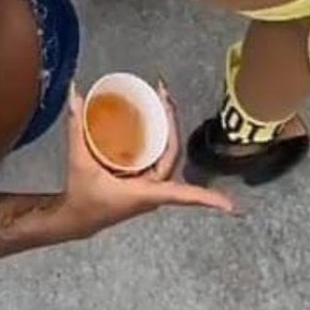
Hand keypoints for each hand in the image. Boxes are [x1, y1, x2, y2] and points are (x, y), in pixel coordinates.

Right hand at [64, 84, 233, 234]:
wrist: (76, 217)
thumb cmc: (83, 197)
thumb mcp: (79, 163)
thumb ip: (76, 128)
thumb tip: (76, 92)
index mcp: (146, 193)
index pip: (182, 194)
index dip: (208, 199)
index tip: (233, 207)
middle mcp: (154, 189)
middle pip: (173, 153)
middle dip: (173, 122)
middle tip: (164, 94)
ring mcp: (151, 184)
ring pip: (168, 153)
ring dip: (168, 125)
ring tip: (160, 98)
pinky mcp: (144, 179)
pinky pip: (158, 154)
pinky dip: (158, 134)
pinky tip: (152, 115)